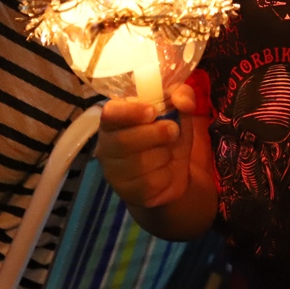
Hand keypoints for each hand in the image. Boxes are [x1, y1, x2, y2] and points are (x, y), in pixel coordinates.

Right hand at [95, 84, 198, 208]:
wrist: (172, 175)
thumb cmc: (167, 137)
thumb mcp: (178, 112)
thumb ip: (182, 95)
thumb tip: (182, 100)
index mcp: (114, 120)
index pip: (110, 113)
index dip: (130, 112)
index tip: (152, 111)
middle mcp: (107, 145)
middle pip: (124, 140)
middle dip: (156, 134)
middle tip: (173, 131)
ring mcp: (113, 172)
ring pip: (140, 162)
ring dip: (164, 155)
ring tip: (167, 152)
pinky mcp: (127, 193)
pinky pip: (150, 182)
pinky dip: (166, 175)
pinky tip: (164, 172)